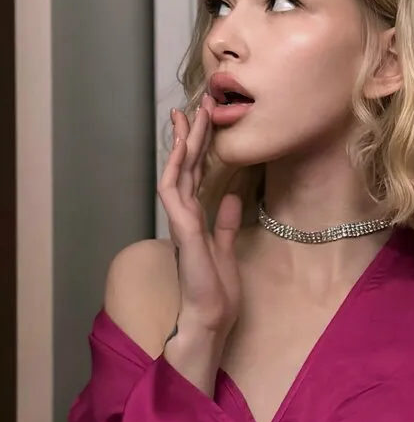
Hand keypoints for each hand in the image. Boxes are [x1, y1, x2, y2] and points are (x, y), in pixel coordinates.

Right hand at [158, 94, 242, 336]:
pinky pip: (174, 192)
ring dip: (182, 143)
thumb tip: (231, 198)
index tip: (204, 120)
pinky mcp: (182, 229)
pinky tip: (180, 149)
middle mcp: (184, 215)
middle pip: (184, 165)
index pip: (194, 173)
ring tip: (188, 115)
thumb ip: (226, 223)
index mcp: (195, 218)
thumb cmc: (217, 290)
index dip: (197, 146)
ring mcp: (180, 221)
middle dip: (189, 134)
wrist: (211, 317)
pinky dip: (176, 168)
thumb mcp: (227, 248)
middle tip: (196, 104)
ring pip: (177, 172)